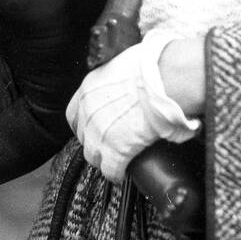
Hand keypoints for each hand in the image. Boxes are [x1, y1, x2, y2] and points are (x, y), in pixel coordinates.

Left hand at [66, 31, 199, 181]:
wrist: (166, 79)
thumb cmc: (154, 66)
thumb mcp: (125, 65)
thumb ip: (120, 78)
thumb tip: (132, 83)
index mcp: (89, 89)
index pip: (74, 113)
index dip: (84, 123)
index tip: (93, 127)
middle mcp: (89, 112)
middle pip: (83, 136)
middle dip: (94, 141)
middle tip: (108, 143)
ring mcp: (100, 133)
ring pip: (93, 155)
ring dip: (103, 159)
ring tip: (115, 161)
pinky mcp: (116, 150)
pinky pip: (111, 170)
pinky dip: (116, 173)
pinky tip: (122, 174)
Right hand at [87, 15, 141, 68]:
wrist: (109, 47)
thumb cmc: (110, 37)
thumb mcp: (112, 31)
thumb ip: (112, 26)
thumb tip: (113, 20)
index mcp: (96, 32)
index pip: (95, 31)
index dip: (97, 31)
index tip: (101, 30)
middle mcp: (93, 41)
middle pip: (93, 42)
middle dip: (97, 44)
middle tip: (101, 45)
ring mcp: (93, 50)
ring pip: (93, 52)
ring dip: (96, 54)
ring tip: (100, 55)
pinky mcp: (94, 58)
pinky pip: (90, 60)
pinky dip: (90, 62)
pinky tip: (91, 65)